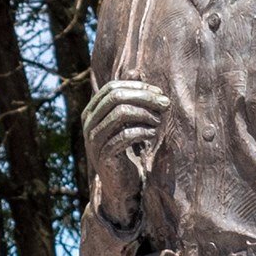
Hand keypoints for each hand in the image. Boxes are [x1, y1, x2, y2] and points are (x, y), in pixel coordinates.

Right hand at [83, 79, 169, 227]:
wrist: (119, 184)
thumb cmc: (126, 149)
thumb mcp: (127, 121)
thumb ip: (129, 98)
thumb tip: (135, 71)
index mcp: (92, 111)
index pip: (113, 87)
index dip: (138, 87)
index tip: (159, 93)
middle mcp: (89, 123)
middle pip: (116, 97)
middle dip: (144, 97)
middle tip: (165, 104)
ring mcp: (94, 140)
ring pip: (120, 113)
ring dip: (146, 114)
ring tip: (159, 121)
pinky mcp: (105, 156)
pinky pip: (125, 135)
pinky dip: (143, 131)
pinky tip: (153, 134)